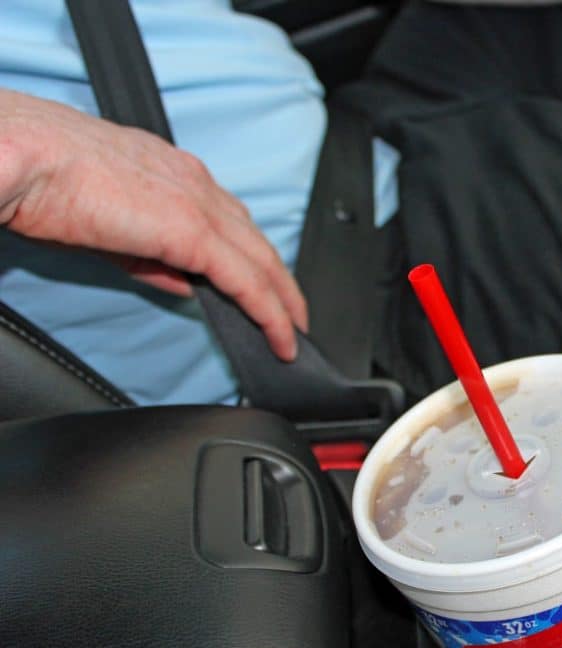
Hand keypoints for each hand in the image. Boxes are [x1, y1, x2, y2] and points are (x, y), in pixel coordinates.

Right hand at [0, 89, 307, 360]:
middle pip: (256, 241)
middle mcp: (195, 182)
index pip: (230, 220)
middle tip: (294, 318)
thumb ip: (151, 258)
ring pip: (261, 261)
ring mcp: (198, 204)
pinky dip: (269, 312)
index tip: (266, 287)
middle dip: (280, 283)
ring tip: (292, 334)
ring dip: (282, 301)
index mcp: (174, 173)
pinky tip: (280, 336)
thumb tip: (182, 284)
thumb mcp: (106, 227)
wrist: (21, 156)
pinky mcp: (193, 232)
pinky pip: (247, 281)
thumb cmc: (40, 179)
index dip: (254, 257)